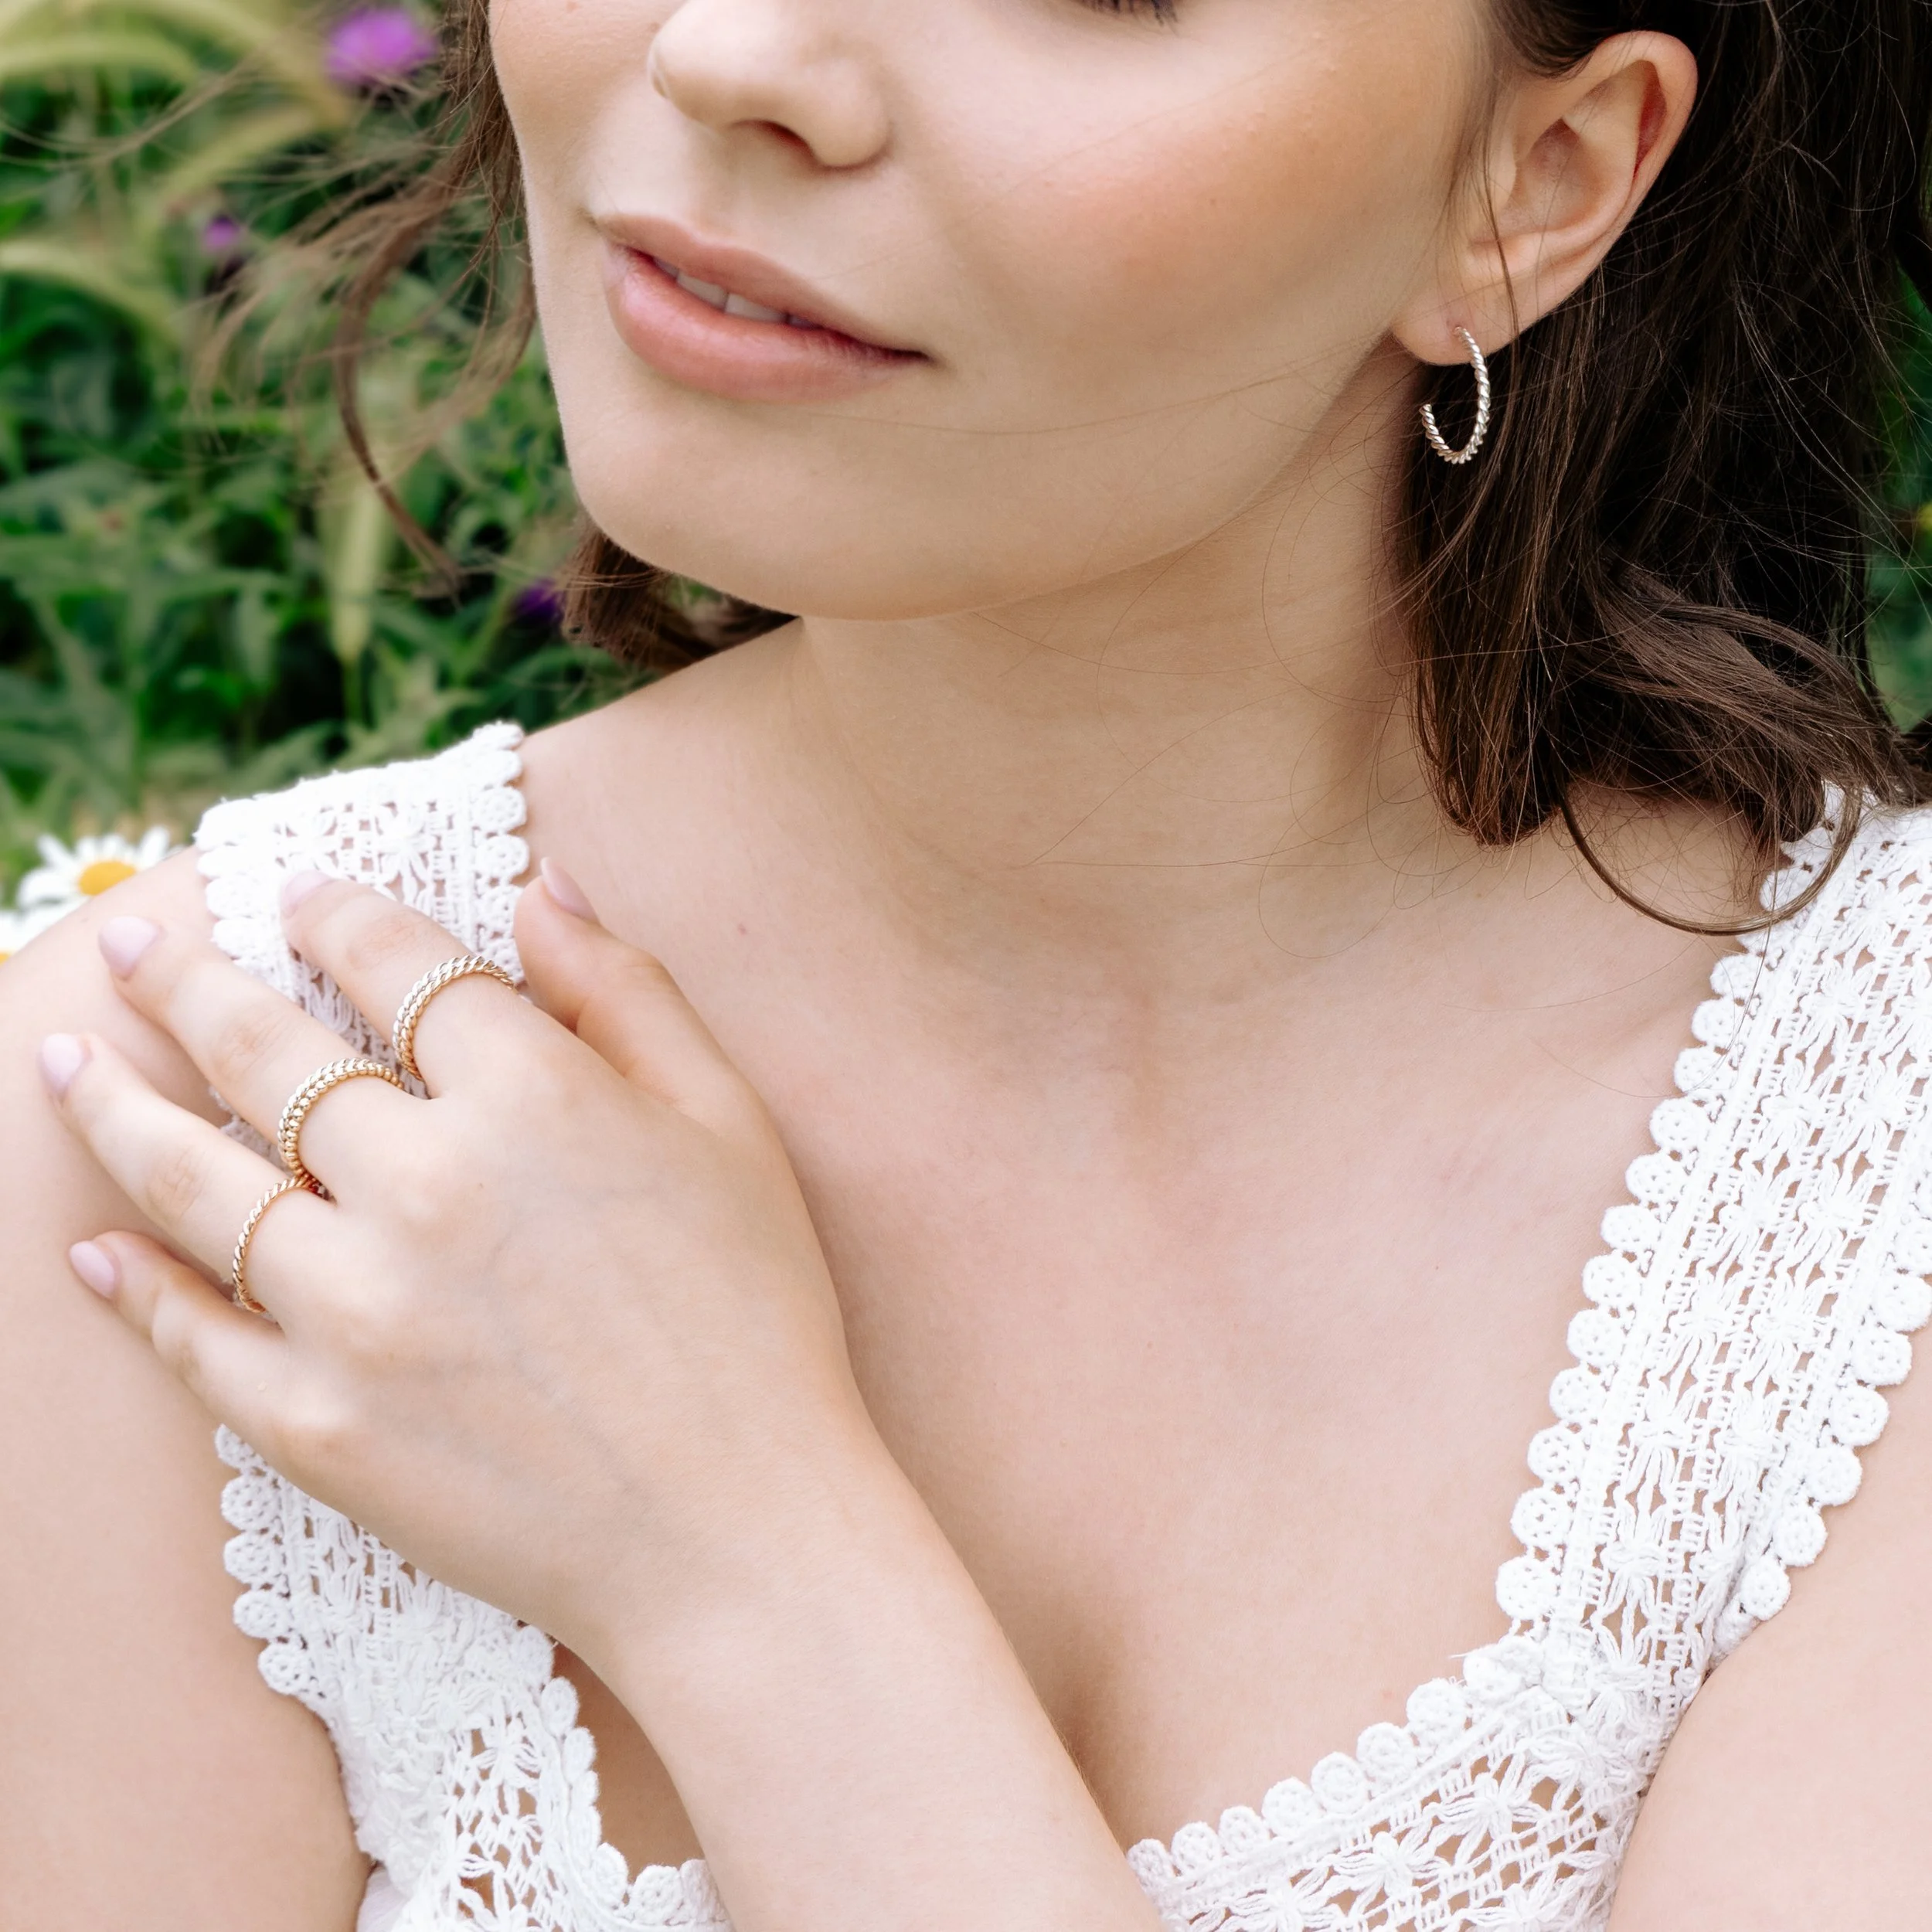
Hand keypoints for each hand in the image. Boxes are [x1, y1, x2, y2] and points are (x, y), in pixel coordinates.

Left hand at [39, 865, 877, 1667]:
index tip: (300, 898)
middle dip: (181, 978)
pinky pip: (195, 1336)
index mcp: (535, 1098)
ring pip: (194, 1182)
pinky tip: (97, 1249)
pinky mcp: (317, 1426)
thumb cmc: (757, 1315)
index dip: (336, 915)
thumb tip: (541, 888)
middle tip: (127, 942)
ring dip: (114, 1110)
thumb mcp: (730, 1126)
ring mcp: (356, 1313)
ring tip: (64, 1064)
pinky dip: (135, 1287)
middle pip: (265, 1050)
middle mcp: (424, 1187)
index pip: (396, 965)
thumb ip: (629, 994)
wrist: (736, 1535)